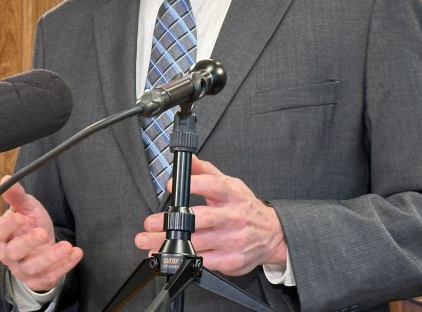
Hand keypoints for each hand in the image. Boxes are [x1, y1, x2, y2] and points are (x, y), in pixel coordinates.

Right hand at [0, 176, 82, 291]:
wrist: (41, 247)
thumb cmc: (30, 224)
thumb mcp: (25, 207)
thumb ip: (17, 195)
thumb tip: (6, 179)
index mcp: (4, 235)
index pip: (0, 231)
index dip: (8, 225)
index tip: (20, 217)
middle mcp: (9, 254)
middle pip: (14, 252)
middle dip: (28, 243)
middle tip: (42, 232)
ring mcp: (22, 269)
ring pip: (33, 267)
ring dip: (51, 257)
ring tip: (67, 246)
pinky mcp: (37, 280)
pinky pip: (49, 277)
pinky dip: (64, 266)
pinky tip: (75, 253)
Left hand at [134, 156, 287, 275]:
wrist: (272, 234)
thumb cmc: (245, 207)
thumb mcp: (230, 184)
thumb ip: (206, 171)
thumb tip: (188, 159)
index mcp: (232, 194)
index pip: (213, 186)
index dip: (192, 184)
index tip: (171, 186)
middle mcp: (232, 216)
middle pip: (199, 219)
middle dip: (170, 222)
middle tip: (150, 223)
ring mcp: (232, 240)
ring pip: (197, 242)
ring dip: (170, 244)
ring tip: (149, 243)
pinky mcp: (231, 260)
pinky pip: (205, 261)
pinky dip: (185, 260)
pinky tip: (169, 257)